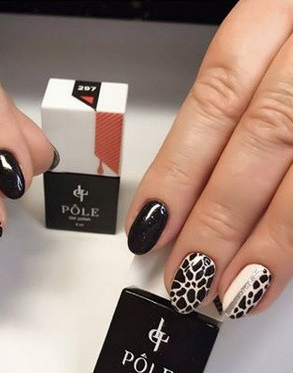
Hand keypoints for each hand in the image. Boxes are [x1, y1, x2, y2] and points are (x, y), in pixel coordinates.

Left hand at [126, 0, 292, 318]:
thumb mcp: (266, 50)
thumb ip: (233, 113)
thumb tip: (183, 198)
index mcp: (275, 14)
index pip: (214, 102)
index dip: (177, 172)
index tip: (148, 228)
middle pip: (262, 137)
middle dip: (218, 218)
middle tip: (188, 274)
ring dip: (270, 239)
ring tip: (234, 289)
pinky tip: (280, 269)